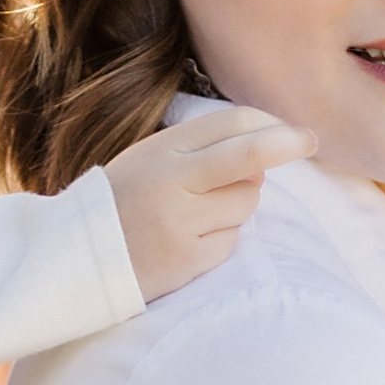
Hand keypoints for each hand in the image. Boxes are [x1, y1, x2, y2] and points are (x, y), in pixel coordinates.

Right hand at [104, 108, 315, 301]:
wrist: (75, 259)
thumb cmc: (121, 204)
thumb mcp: (148, 160)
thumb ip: (199, 150)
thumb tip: (263, 151)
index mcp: (162, 150)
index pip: (232, 125)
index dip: (269, 125)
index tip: (295, 131)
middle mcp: (173, 182)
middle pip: (249, 157)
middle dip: (286, 145)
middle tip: (309, 142)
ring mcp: (181, 223)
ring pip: (246, 202)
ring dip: (238, 204)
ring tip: (198, 214)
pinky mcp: (189, 259)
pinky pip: (232, 240)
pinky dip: (221, 238)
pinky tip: (188, 242)